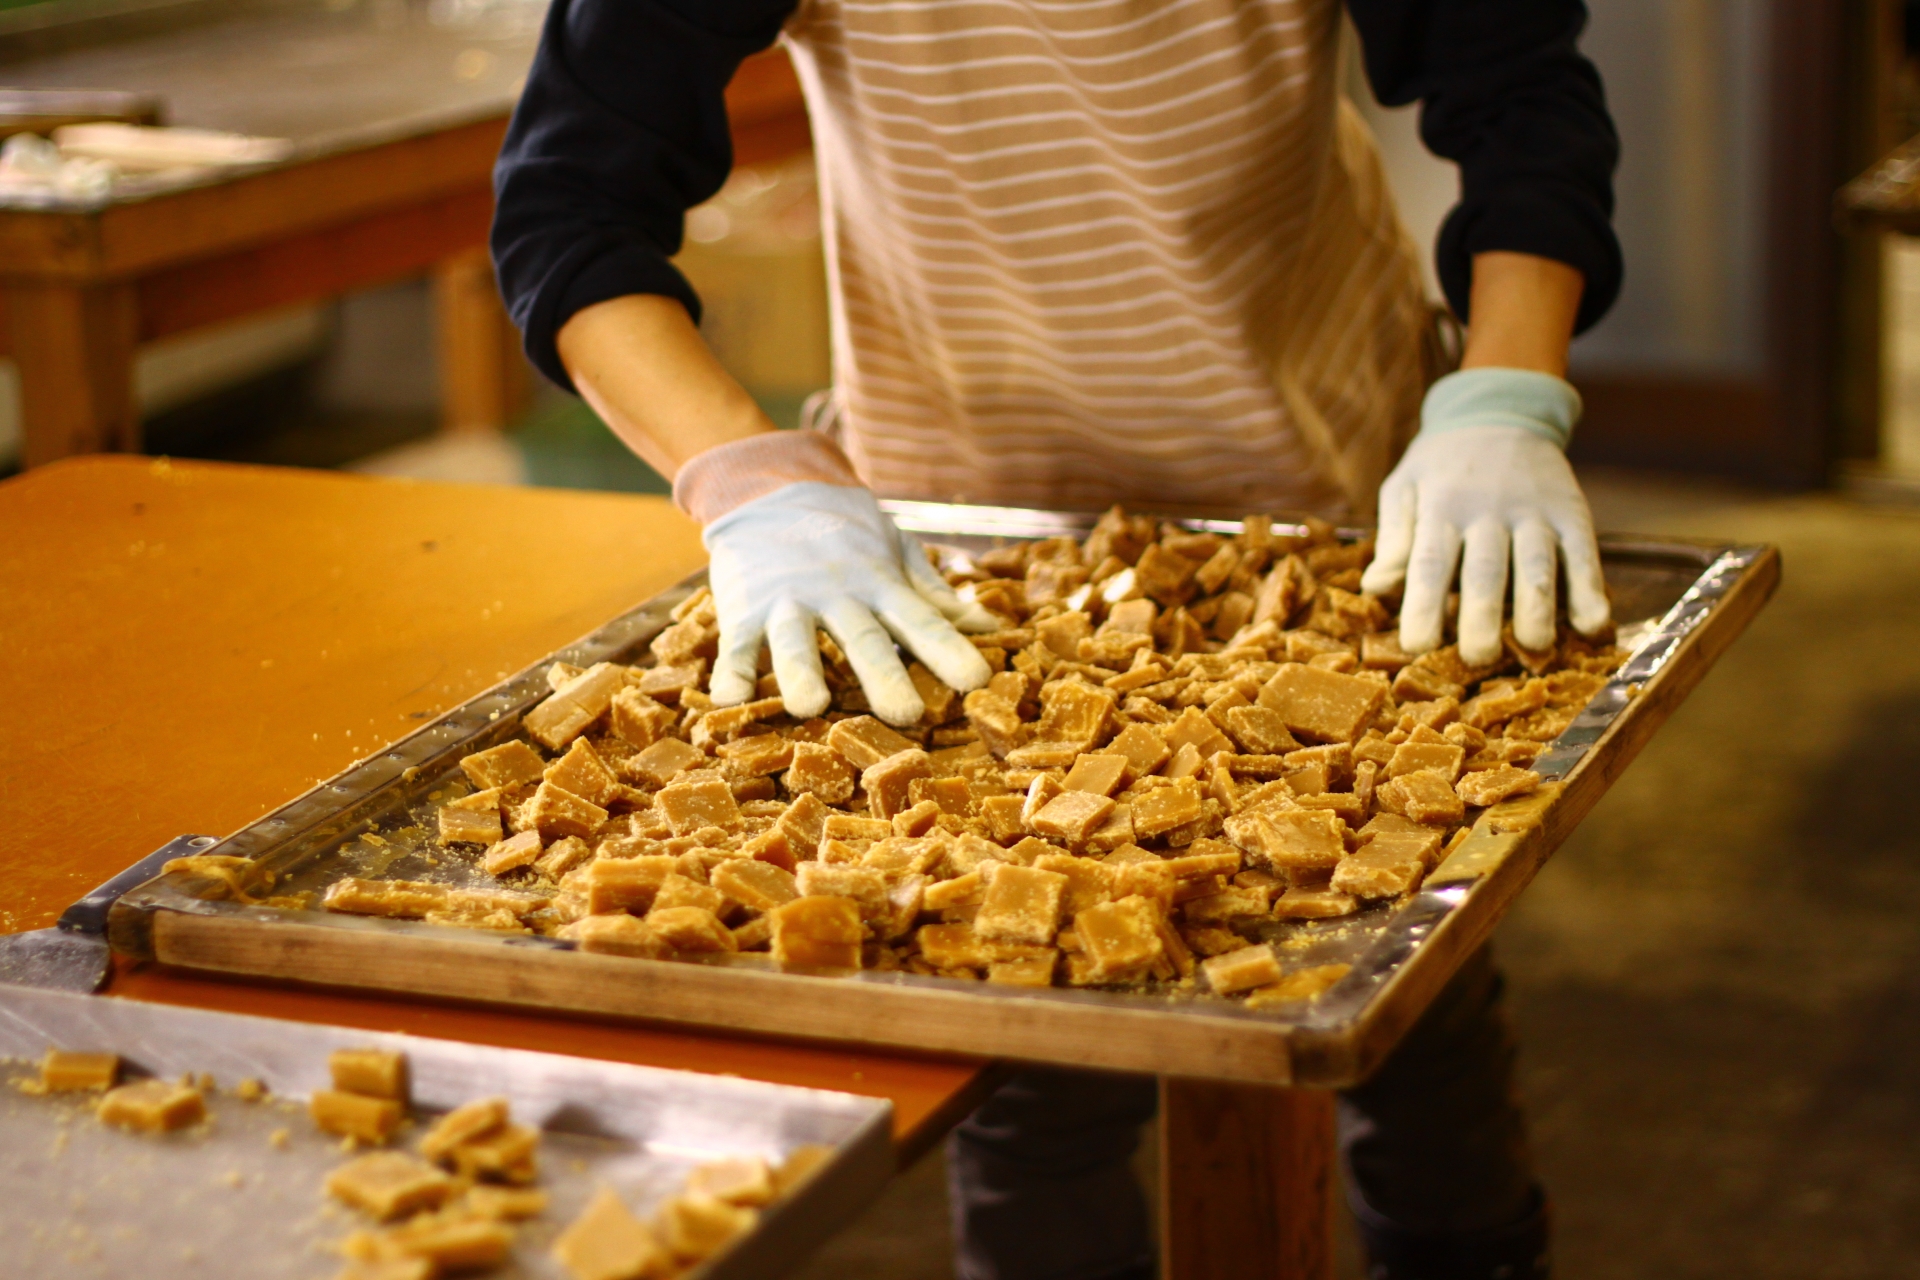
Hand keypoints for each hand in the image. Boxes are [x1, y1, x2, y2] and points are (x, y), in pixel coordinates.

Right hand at [705, 481, 995, 724]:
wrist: (768, 484)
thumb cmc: (843, 528)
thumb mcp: (893, 547)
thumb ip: (933, 591)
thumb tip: (986, 625)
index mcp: (878, 582)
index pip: (920, 619)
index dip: (948, 649)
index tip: (978, 679)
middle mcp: (835, 593)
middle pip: (862, 638)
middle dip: (884, 675)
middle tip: (906, 714)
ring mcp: (786, 600)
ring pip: (794, 641)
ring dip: (802, 672)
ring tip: (811, 706)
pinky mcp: (742, 608)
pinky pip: (735, 644)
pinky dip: (731, 671)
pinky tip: (730, 699)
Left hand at [1361, 370, 1608, 665]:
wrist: (1499, 410)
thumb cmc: (1442, 464)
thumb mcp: (1404, 487)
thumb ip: (1394, 538)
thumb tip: (1376, 588)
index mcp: (1440, 507)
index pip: (1428, 562)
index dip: (1422, 604)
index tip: (1416, 647)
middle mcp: (1487, 510)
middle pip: (1485, 568)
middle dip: (1482, 614)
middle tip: (1478, 658)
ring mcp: (1533, 510)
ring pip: (1536, 561)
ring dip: (1538, 606)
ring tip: (1536, 647)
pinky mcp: (1571, 510)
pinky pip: (1583, 552)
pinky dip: (1590, 588)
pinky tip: (1592, 624)